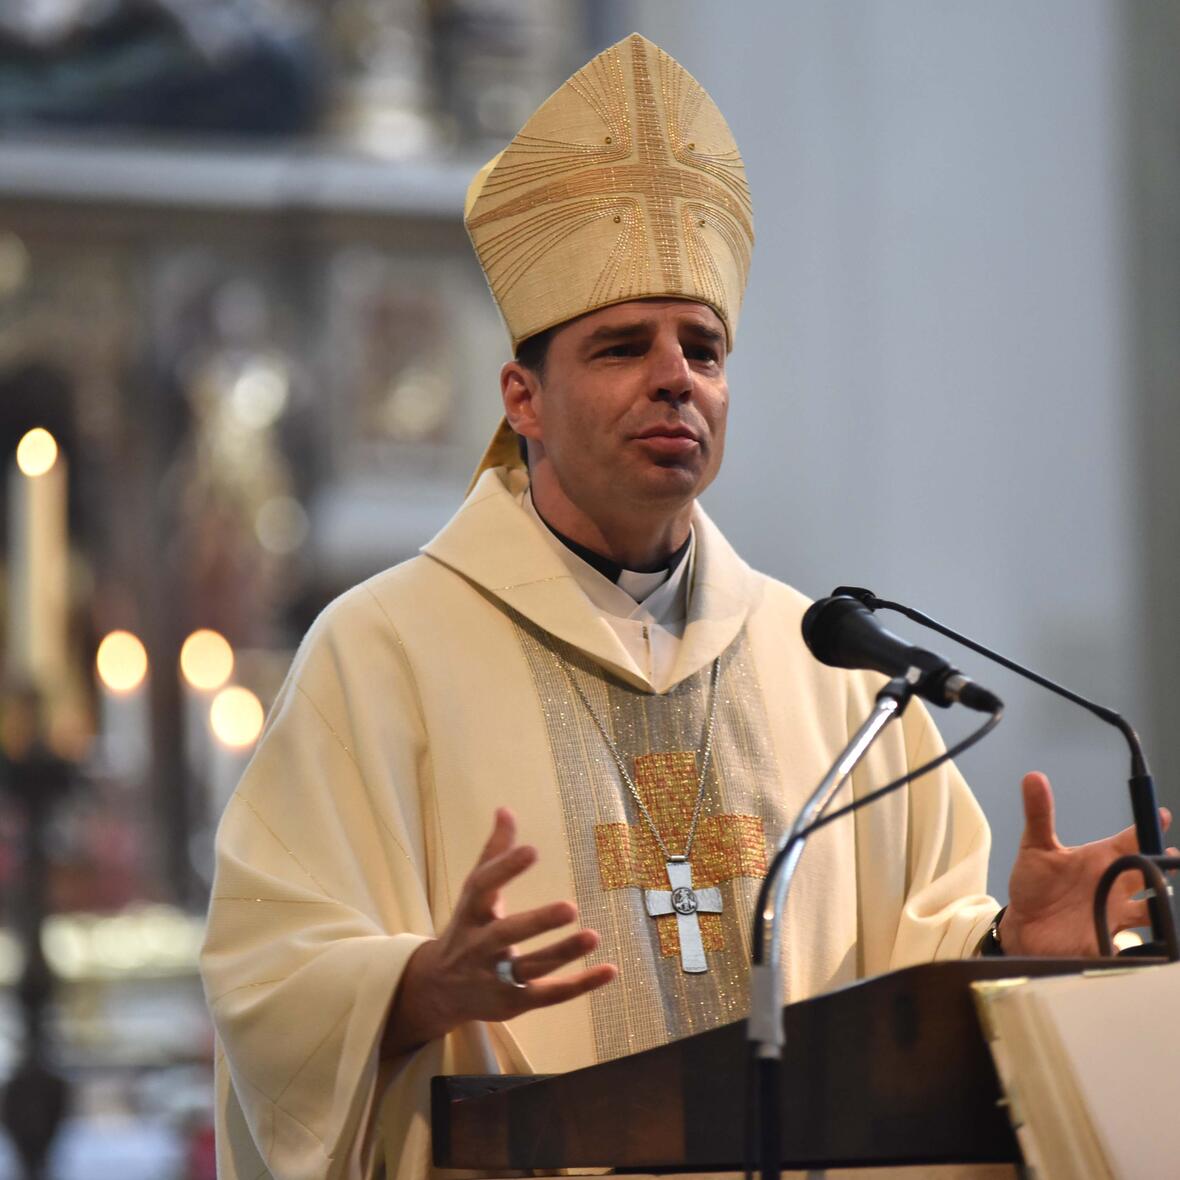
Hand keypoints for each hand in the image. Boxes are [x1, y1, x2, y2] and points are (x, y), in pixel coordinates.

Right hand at [382, 807, 616, 1055]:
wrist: (437, 989)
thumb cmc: (467, 928)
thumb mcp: (474, 893)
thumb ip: (493, 853)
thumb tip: (505, 809)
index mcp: (471, 911)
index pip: (483, 887)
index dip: (505, 869)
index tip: (532, 850)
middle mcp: (479, 945)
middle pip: (506, 934)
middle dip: (536, 922)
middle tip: (570, 907)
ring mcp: (495, 977)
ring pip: (530, 968)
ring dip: (563, 954)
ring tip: (594, 935)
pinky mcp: (514, 1003)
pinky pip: (549, 995)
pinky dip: (579, 985)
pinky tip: (610, 970)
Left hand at [1000, 771, 1175, 956]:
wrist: (1024, 928)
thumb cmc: (1034, 885)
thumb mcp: (1035, 848)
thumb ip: (1038, 814)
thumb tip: (1033, 776)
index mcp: (1104, 859)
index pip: (1135, 839)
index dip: (1150, 827)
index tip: (1162, 815)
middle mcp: (1117, 885)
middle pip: (1152, 873)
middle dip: (1165, 866)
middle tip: (1170, 859)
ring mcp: (1118, 913)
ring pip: (1154, 908)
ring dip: (1161, 904)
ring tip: (1160, 896)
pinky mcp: (1112, 940)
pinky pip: (1141, 943)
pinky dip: (1149, 941)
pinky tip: (1153, 936)